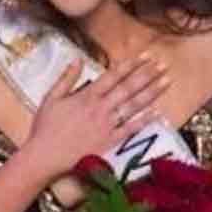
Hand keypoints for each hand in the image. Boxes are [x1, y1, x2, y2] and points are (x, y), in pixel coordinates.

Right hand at [24, 55, 169, 179]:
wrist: (44, 156)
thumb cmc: (45, 127)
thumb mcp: (51, 97)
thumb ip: (66, 78)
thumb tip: (77, 59)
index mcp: (87, 96)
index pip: (113, 76)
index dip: (131, 64)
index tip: (145, 55)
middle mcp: (100, 108)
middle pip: (128, 87)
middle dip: (147, 74)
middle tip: (163, 64)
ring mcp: (107, 125)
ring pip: (133, 105)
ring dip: (151, 92)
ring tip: (166, 81)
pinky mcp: (109, 142)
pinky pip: (130, 130)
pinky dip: (144, 121)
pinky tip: (157, 112)